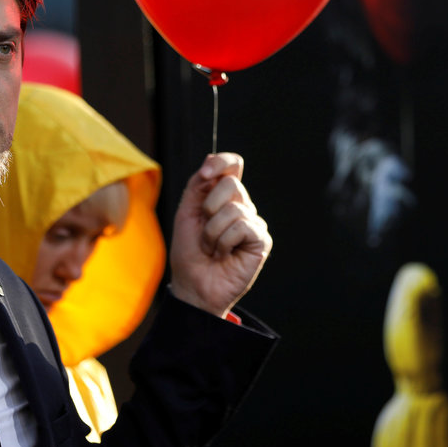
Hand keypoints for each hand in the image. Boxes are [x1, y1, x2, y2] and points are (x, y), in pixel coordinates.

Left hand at [168, 153, 271, 317]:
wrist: (193, 286)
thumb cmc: (189, 253)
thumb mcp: (186, 213)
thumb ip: (198, 185)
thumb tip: (211, 160)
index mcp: (223, 197)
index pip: (233, 165)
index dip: (222, 162)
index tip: (205, 174)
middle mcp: (242, 206)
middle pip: (232, 183)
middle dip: (209, 208)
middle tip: (204, 231)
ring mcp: (254, 222)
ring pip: (234, 209)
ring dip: (213, 232)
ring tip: (213, 248)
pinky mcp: (261, 240)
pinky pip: (242, 227)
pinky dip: (225, 242)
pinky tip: (225, 255)